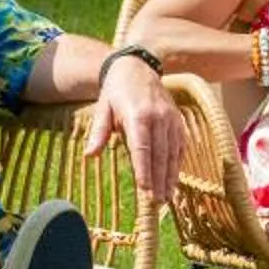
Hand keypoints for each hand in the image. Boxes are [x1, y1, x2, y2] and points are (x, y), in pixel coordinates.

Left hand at [82, 58, 181, 199]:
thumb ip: (99, 132)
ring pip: (172, 152)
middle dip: (159, 180)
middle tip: (157, 202)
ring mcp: (171, 119)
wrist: (137, 67)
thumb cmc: (116, 91)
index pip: (142, 148)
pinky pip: (180, 145)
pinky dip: (177, 164)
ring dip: (170, 176)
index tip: (145, 189)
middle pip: (159, 154)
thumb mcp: (103, 108)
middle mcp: (158, 117)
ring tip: (167, 197)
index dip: (144, 170)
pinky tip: (174, 179)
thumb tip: (89, 155)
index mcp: (138, 115)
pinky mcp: (177, 120)